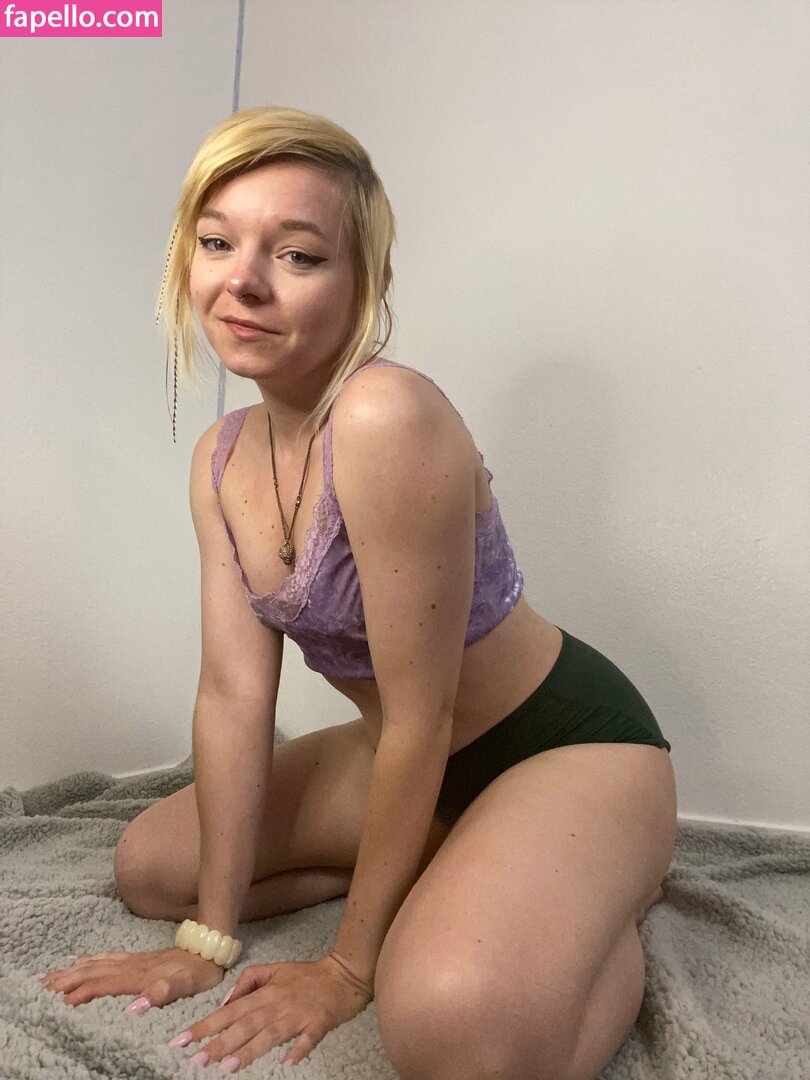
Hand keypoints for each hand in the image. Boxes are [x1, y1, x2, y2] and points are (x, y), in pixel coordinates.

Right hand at [38, 947, 223, 1009]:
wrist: (210, 945)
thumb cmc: (200, 970)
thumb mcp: (187, 984)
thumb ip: (162, 993)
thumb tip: (134, 1007)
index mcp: (140, 976)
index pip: (106, 984)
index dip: (84, 992)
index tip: (62, 1002)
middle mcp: (133, 966)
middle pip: (95, 972)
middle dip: (69, 980)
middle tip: (43, 986)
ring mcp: (134, 960)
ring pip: (97, 964)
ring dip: (74, 970)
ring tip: (51, 975)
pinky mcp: (138, 958)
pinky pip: (108, 958)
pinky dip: (89, 959)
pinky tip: (78, 960)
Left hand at [168, 954, 373, 1069]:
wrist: (343, 975)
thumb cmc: (306, 975)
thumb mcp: (274, 969)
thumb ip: (248, 981)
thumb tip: (225, 1002)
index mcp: (264, 993)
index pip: (228, 1011)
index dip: (205, 1026)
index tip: (181, 1040)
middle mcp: (276, 1004)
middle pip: (244, 1026)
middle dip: (219, 1044)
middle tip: (197, 1060)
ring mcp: (297, 1015)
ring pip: (269, 1034)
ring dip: (249, 1050)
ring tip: (228, 1067)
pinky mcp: (317, 1024)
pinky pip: (306, 1039)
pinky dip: (298, 1050)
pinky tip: (288, 1062)